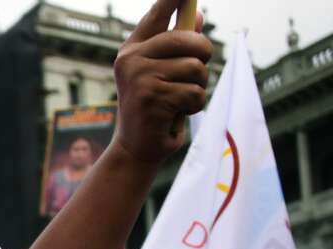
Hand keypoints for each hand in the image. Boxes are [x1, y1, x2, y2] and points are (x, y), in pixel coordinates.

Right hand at [112, 0, 210, 164]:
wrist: (136, 147)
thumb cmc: (154, 105)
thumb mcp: (163, 72)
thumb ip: (178, 45)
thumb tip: (198, 15)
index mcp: (133, 49)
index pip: (158, 13)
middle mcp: (132, 60)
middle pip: (188, 40)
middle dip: (204, 56)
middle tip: (195, 73)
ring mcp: (140, 79)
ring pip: (196, 68)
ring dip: (199, 87)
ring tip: (180, 99)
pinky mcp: (152, 100)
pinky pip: (194, 93)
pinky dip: (194, 105)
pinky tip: (177, 114)